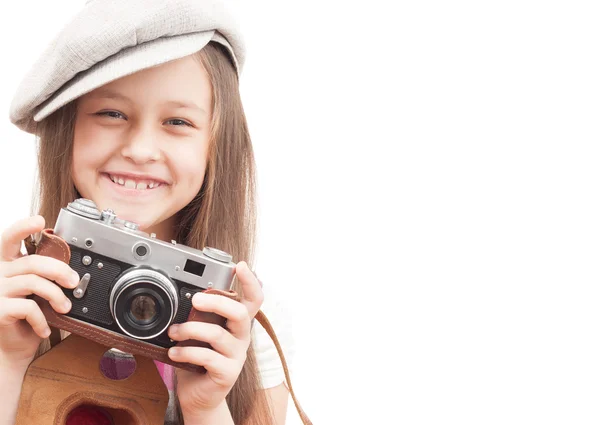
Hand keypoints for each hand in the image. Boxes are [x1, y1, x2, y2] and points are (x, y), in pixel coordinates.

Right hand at [0, 216, 78, 369]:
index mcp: (5, 265)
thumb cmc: (23, 319)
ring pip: (33, 283)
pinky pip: (28, 307)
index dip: (23, 227)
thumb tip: (69, 269)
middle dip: (59, 270)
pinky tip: (45, 328)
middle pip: (32, 262)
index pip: (9, 239)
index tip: (40, 221)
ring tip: (65, 308)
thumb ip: (42, 276)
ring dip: (56, 296)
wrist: (9, 351)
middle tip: (74, 281)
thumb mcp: (34, 292)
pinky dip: (43, 319)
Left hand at [167, 261, 263, 418]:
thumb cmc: (198, 359)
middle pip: (241, 313)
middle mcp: (241, 337)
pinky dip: (186, 352)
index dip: (250, 281)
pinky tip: (174, 352)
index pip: (253, 298)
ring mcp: (237, 355)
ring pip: (218, 334)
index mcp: (237, 322)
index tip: (240, 265)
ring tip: (174, 332)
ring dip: (191, 329)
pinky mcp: (227, 373)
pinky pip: (207, 357)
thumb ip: (199, 315)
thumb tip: (183, 294)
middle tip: (196, 298)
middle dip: (218, 302)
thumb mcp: (200, 332)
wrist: (198, 395)